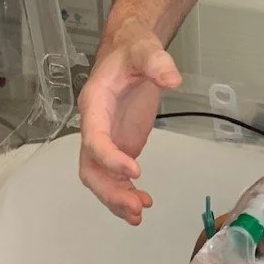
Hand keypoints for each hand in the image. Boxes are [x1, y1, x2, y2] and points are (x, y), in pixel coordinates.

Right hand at [76, 19, 182, 223]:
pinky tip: (143, 205)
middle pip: (90, 167)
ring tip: (140, 214)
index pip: (94, 137)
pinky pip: (114, 177)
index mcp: (95, 103)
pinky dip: (125, 193)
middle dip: (110, 190)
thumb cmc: (133, 50)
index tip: (134, 171)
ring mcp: (106, 139)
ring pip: (99, 178)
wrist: (129, 50)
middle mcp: (94, 125)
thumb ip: (157, 63)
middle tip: (136, 207)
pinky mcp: (119, 146)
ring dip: (115, 199)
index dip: (109, 158)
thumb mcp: (146, 50)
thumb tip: (172, 79)